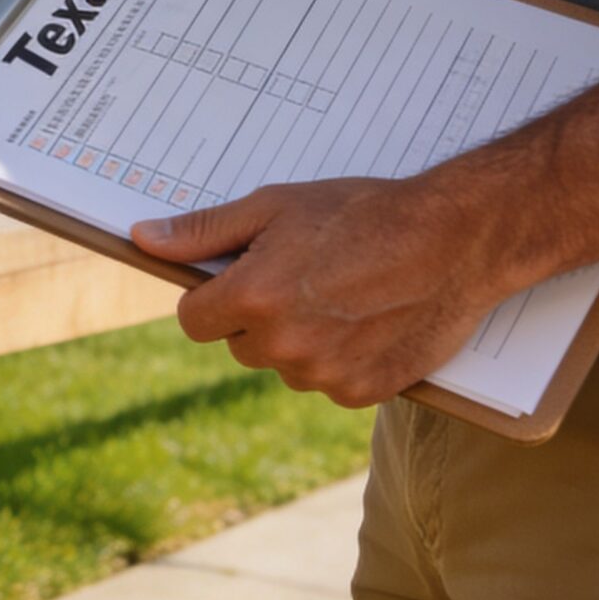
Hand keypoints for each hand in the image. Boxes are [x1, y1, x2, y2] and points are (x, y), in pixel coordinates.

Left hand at [129, 178, 522, 407]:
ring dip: (300, 341)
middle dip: (258, 317)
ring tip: (344, 296)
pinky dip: (341, 361)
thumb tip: (142, 240)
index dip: (214, 298)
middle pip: (239, 345)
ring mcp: (323, 374)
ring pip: (284, 366)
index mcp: (252, 298)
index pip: (194, 321)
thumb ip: (204, 231)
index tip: (241, 278)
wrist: (456, 240)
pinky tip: (369, 323)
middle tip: (306, 278)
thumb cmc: (362, 213)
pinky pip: (328, 383)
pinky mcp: (362, 393)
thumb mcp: (274, 207)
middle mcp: (282, 345)